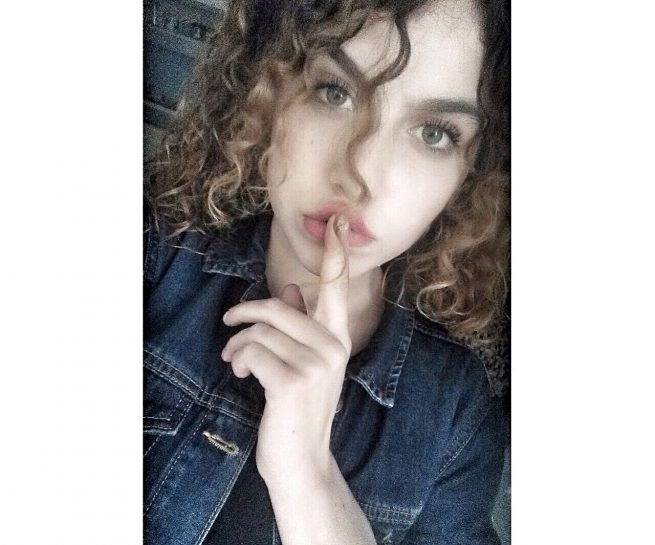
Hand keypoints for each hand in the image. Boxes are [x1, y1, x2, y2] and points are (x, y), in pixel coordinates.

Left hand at [221, 214, 350, 485]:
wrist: (302, 462)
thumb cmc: (300, 410)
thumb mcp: (307, 366)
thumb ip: (302, 326)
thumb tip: (295, 290)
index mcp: (338, 339)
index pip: (338, 288)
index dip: (336, 254)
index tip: (337, 221)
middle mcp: (333, 347)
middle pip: (279, 306)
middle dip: (245, 312)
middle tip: (229, 323)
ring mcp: (315, 365)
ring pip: (260, 330)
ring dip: (238, 344)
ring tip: (235, 362)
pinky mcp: (292, 382)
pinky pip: (251, 351)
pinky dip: (238, 360)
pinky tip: (241, 375)